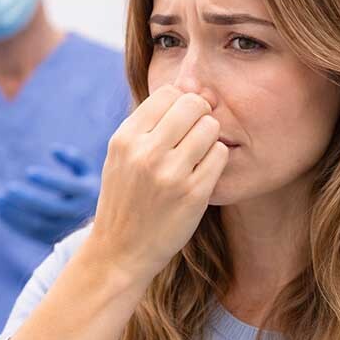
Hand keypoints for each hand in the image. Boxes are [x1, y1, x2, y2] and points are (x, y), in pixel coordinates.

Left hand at [0, 145, 100, 243]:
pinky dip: (12, 221)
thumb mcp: (87, 171)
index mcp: (87, 193)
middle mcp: (76, 214)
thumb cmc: (86, 189)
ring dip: (15, 211)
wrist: (94, 224)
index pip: (67, 187)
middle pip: (50, 208)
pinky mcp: (50, 239)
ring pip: (37, 223)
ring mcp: (63, 229)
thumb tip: (52, 149)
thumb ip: (73, 158)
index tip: (29, 172)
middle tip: (8, 188)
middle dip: (27, 198)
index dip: (49, 180)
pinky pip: (29, 231)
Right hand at [86, 85, 228, 284]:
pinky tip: (204, 169)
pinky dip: (217, 158)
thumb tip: (186, 89)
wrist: (120, 250)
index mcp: (125, 138)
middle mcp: (146, 153)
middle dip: (200, 112)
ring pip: (210, 127)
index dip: (181, 100)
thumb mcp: (121, 154)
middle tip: (197, 128)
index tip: (182, 116)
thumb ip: (147, 124)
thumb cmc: (125, 195)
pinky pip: (220, 155)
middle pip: (192, 104)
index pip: (168, 93)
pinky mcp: (193, 195)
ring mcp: (170, 175)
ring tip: (199, 151)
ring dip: (209, 136)